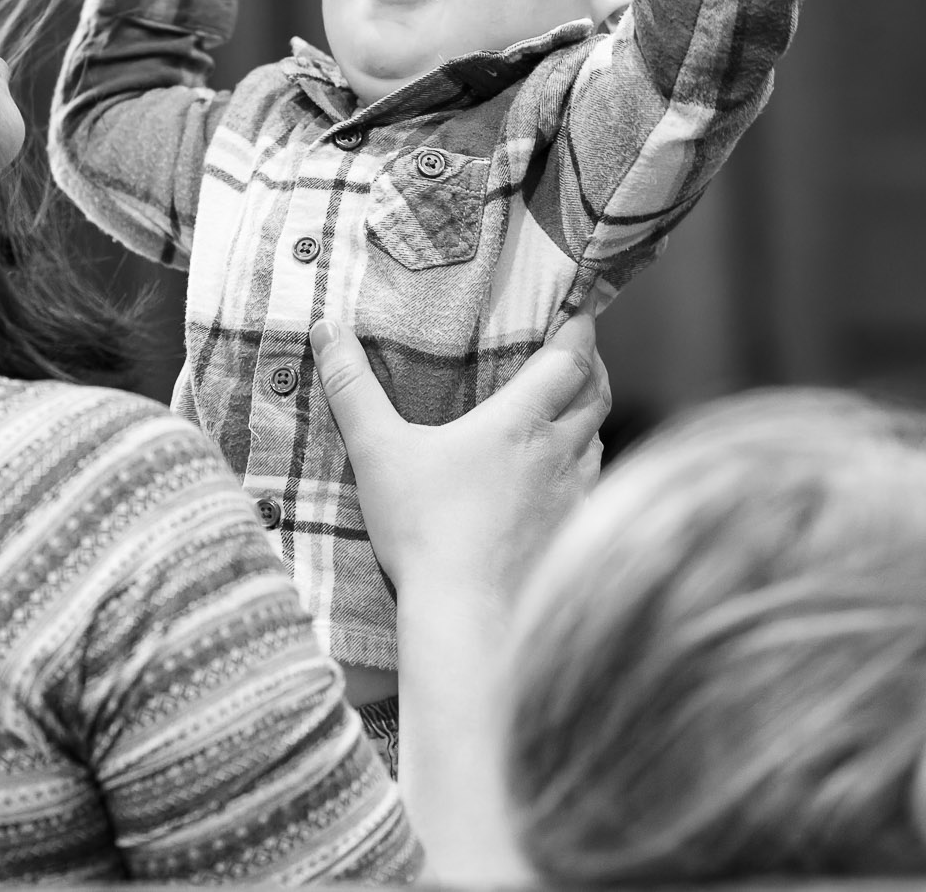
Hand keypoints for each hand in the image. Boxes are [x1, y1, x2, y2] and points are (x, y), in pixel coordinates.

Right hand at [309, 313, 606, 604]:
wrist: (467, 612)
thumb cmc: (423, 529)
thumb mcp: (377, 452)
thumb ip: (352, 389)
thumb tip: (327, 330)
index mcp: (518, 421)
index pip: (570, 360)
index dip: (580, 332)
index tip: (581, 314)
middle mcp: (557, 452)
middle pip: (597, 395)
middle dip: (593, 368)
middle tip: (581, 354)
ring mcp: (573, 496)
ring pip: (598, 440)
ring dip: (590, 418)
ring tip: (571, 411)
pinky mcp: (575, 534)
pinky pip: (594, 488)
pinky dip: (586, 468)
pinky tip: (565, 480)